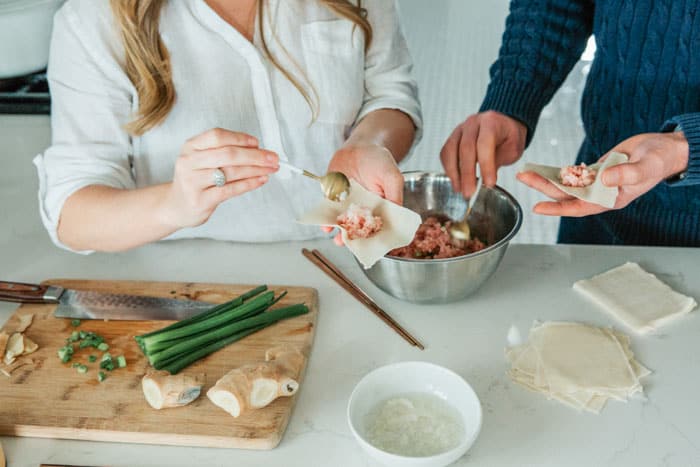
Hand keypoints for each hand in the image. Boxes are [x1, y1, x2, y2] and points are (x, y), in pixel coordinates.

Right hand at [161, 128, 278, 227]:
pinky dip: (249, 184)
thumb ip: (224, 152)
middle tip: (273, 158)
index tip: (257, 143)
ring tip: (271, 169)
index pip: (217, 136)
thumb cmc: (195, 180)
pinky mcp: (201, 200)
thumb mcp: (202, 159)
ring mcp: (193, 182)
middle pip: (228, 154)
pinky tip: (261, 180)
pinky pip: (230, 190)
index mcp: (191, 146)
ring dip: (256, 170)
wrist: (176, 206)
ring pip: (231, 172)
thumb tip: (257, 149)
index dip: (240, 138)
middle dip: (255, 156)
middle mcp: (189, 162)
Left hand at [323, 143, 403, 244]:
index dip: (374, 237)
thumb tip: (398, 216)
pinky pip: (329, 212)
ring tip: (338, 240)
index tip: (370, 245)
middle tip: (351, 244)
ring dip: (340, 233)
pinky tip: (326, 226)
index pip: (378, 227)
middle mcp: (363, 209)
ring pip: (343, 223)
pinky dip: (326, 220)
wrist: (360, 146)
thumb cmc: (379, 160)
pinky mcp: (333, 198)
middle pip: (358, 228)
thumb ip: (395, 195)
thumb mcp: (392, 177)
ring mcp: (347, 204)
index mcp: (380, 207)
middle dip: (355, 238)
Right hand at [440, 111, 526, 197]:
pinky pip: (445, 153)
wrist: (502, 124)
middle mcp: (473, 123)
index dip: (486, 165)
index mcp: (491, 123)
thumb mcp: (513, 148)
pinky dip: (448, 168)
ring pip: (451, 151)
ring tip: (460, 189)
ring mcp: (460, 130)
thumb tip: (485, 180)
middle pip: (465, 148)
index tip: (488, 183)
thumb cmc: (508, 136)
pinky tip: (455, 180)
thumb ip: (499, 160)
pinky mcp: (453, 137)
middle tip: (469, 192)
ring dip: (454, 173)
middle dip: (467, 174)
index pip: (485, 144)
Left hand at [517, 132, 689, 215]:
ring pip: (566, 183)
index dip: (557, 208)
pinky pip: (573, 173)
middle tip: (524, 178)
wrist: (665, 149)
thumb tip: (604, 179)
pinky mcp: (596, 171)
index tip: (538, 207)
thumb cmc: (659, 160)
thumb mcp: (645, 166)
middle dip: (544, 187)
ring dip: (547, 179)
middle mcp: (600, 193)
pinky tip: (543, 168)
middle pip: (566, 194)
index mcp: (611, 199)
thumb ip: (627, 174)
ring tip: (526, 173)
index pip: (578, 207)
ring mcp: (597, 182)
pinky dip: (559, 171)